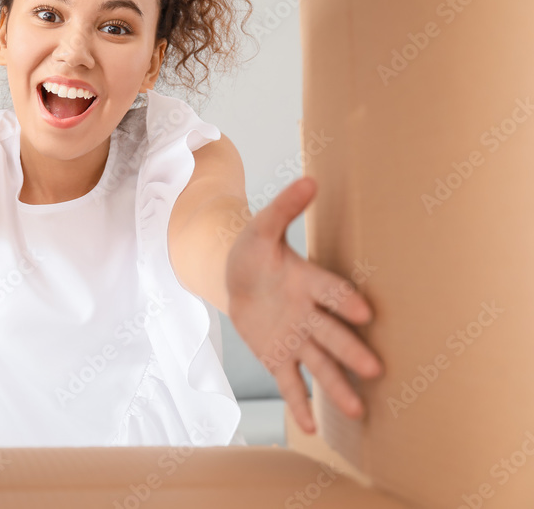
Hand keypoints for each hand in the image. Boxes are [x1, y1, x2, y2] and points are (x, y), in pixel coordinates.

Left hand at [225, 176, 383, 433]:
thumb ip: (284, 208)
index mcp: (308, 282)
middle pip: (331, 334)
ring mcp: (295, 338)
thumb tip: (310, 180)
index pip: (330, 292)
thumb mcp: (261, 228)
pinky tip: (310, 426)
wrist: (233, 275)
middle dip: (351, 350)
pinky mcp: (278, 357)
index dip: (345, 302)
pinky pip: (290, 382)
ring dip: (336, 385)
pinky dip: (299, 403)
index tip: (364, 313)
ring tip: (357, 408)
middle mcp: (308, 314)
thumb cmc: (253, 250)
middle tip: (374, 369)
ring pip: (318, 364)